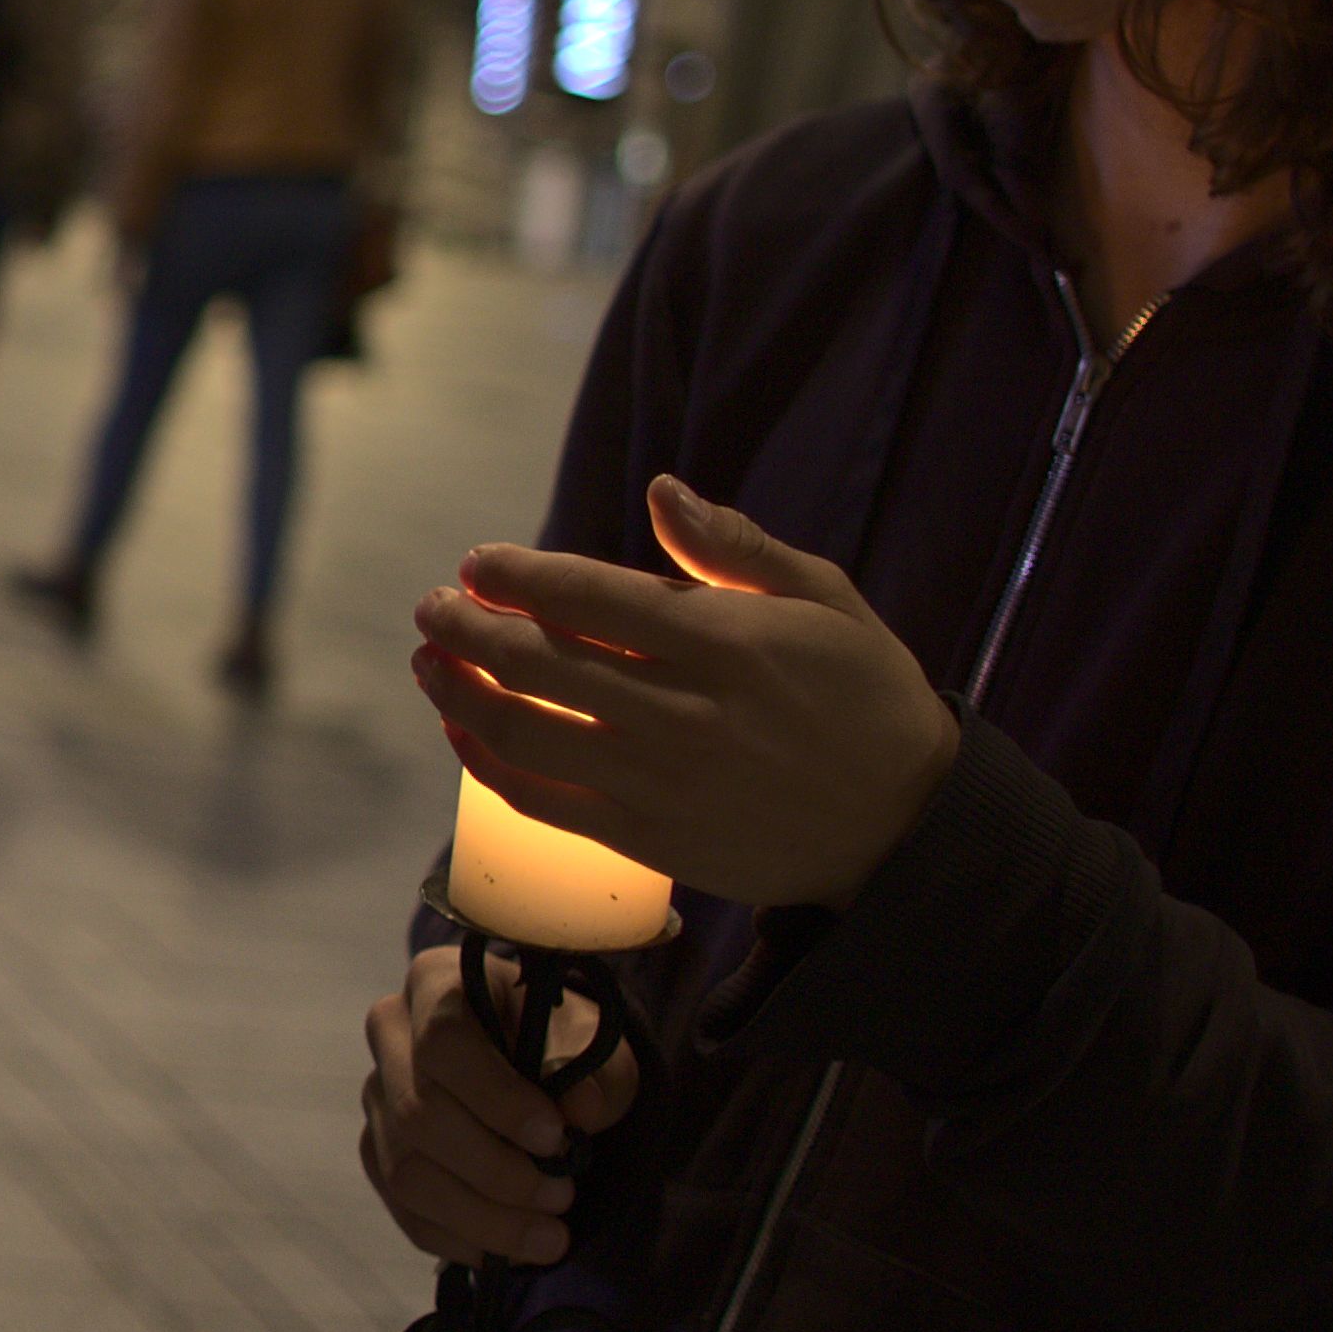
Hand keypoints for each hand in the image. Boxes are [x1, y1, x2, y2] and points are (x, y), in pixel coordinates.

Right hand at [360, 945, 635, 1267]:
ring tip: (548, 1237)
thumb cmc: (565, 1043)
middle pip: (418, 1114)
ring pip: (407, 1173)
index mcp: (437, 983)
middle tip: (562, 1196)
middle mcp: (390, 1035)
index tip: (555, 1137)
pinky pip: (404, 1210)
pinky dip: (460, 1240)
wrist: (543, 1068)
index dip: (496, 1096)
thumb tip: (578, 1111)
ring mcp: (377, 1098)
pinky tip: (509, 1251)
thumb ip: (593, 1071)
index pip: (444, 1040)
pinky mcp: (378, 1152)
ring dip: (482, 1218)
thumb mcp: (597, 1045)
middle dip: (496, 1171)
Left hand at [409, 475, 961, 910]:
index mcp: (726, 641)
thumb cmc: (864, 695)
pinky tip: (463, 729)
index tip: (479, 563)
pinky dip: (487, 764)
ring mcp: (659, 782)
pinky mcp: (647, 840)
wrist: (902, 824)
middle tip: (433, 606)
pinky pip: (542, 802)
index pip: (589, 597)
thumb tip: (661, 491)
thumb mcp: (825, 600)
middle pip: (538, 662)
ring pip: (525, 732)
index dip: (518, 576)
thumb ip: (735, 548)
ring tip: (430, 660)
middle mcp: (683, 712)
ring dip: (459, 691)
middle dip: (468, 628)